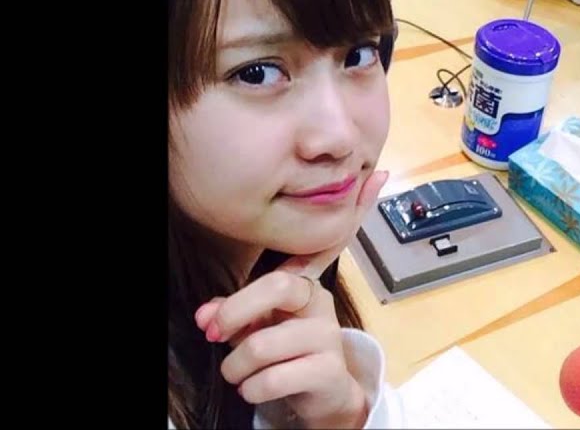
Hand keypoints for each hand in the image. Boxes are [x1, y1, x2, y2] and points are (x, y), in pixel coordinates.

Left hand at [195, 170, 389, 428]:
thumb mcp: (259, 328)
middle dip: (235, 311)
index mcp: (305, 285)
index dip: (356, 211)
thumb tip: (205, 315)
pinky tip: (254, 389)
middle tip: (214, 332)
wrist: (322, 399)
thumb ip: (234, 313)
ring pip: (261, 344)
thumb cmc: (288, 356)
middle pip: (276, 286)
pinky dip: (251, 389)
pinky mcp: (327, 370)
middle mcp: (319, 303)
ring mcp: (327, 336)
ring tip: (238, 374)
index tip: (374, 179)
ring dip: (235, 367)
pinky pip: (272, 378)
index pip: (323, 243)